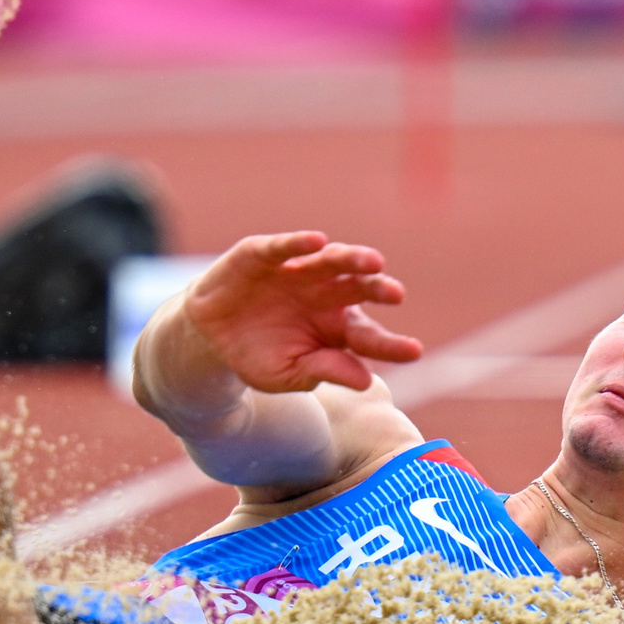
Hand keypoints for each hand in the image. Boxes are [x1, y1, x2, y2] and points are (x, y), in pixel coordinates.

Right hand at [179, 232, 424, 394]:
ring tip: (371, 262)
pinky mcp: (265, 255)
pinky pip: (284, 247)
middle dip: (378, 289)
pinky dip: (298, 243)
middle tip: (394, 294)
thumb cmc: (255, 356)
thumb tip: (365, 381)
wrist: (208, 337)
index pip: (370, 335)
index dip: (391, 344)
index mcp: (337, 328)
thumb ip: (324, 371)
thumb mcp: (288, 374)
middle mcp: (325, 294)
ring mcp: (297, 272)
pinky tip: (316, 242)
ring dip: (351, 259)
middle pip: (359, 288)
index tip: (414, 351)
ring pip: (331, 261)